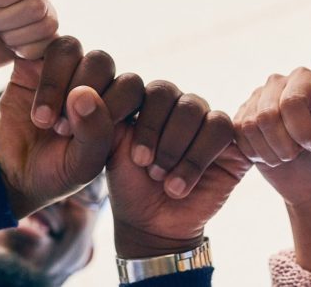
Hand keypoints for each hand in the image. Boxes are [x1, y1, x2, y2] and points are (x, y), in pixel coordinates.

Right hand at [0, 37, 143, 217]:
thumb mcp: (82, 165)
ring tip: (44, 120)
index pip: (130, 85)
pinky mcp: (32, 61)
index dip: (116, 105)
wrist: (13, 175)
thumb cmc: (56, 171)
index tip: (92, 141)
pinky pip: (40, 46)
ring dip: (58, 84)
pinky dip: (41, 75)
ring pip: (71, 47)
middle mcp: (92, 79)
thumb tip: (85, 94)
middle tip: (62, 131)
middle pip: (101, 61)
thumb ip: (94, 134)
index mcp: (115, 102)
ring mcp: (62, 68)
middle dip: (84, 95)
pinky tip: (34, 104)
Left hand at [108, 81, 241, 257]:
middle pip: (169, 93)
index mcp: (146, 99)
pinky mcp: (229, 141)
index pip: (142, 85)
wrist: (152, 226)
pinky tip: (179, 185)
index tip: (129, 156)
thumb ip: (96, 119)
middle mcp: (176, 104)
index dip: (138, 117)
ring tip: (162, 180)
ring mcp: (203, 120)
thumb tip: (81, 92)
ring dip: (176, 147)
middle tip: (145, 166)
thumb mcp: (106, 151)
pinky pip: (221, 128)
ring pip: (195, 108)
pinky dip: (198, 157)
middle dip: (155, 133)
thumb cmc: (128, 185)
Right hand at [235, 67, 310, 207]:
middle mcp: (278, 82)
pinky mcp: (242, 114)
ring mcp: (257, 97)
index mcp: (305, 78)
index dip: (303, 133)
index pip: (291, 103)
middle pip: (267, 115)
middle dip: (285, 146)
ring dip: (271, 152)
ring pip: (251, 125)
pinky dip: (256, 153)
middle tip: (300, 154)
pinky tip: (271, 154)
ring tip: (287, 156)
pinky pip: (239, 134)